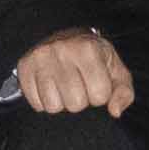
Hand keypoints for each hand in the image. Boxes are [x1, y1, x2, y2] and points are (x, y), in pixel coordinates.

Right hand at [4, 28, 136, 121]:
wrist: (65, 38)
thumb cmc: (95, 59)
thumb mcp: (116, 71)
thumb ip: (123, 92)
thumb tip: (114, 111)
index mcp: (88, 49)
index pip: (99, 95)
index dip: (100, 95)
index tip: (96, 83)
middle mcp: (62, 50)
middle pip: (75, 103)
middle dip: (81, 101)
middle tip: (79, 86)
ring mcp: (41, 58)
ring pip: (53, 107)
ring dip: (62, 103)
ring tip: (65, 88)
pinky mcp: (24, 67)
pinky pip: (36, 104)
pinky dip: (44, 102)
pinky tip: (51, 88)